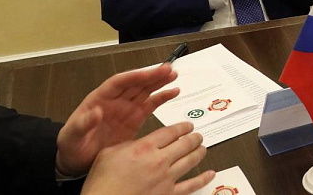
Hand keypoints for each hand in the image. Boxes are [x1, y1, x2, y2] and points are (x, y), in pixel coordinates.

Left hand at [55, 63, 180, 176]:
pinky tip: (173, 92)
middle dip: (152, 76)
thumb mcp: (73, 135)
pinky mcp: (134, 120)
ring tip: (174, 75)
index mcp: (99, 98)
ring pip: (145, 91)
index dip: (135, 77)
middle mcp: (115, 100)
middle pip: (136, 83)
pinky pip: (150, 105)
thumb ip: (83, 123)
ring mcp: (126, 109)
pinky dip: (162, 98)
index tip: (149, 73)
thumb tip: (96, 112)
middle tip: (168, 69)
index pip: (119, 82)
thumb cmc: (71, 145)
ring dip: (159, 82)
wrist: (76, 161)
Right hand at [80, 122, 214, 194]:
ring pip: (190, 160)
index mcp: (144, 147)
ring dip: (199, 152)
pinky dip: (203, 179)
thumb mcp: (109, 153)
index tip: (187, 126)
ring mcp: (166, 178)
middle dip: (194, 137)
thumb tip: (142, 142)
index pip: (171, 132)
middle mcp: (159, 161)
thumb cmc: (101, 183)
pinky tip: (210, 174)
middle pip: (185, 144)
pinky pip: (192, 185)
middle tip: (197, 135)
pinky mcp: (169, 194)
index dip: (182, 127)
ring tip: (203, 148)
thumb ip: (130, 144)